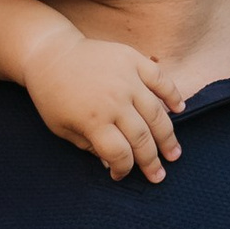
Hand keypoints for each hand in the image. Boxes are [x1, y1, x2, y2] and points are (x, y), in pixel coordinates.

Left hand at [21, 26, 182, 182]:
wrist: (50, 53)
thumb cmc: (52, 95)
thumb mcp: (62, 128)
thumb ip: (88, 147)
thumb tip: (112, 164)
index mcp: (94, 120)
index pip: (119, 153)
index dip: (123, 169)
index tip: (122, 174)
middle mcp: (114, 100)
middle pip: (142, 137)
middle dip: (151, 161)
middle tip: (159, 175)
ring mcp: (127, 79)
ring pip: (157, 114)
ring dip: (168, 137)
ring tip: (174, 153)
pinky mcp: (133, 60)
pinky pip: (160, 79)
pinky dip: (172, 95)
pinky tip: (179, 110)